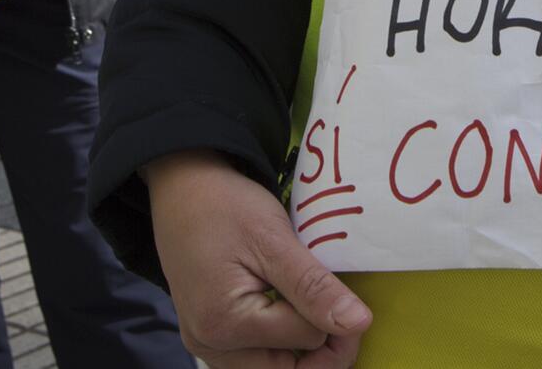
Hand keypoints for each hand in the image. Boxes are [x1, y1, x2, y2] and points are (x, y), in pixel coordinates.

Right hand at [145, 149, 370, 366]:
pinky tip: (291, 313)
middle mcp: (210, 345)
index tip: (349, 289)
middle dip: (323, 345)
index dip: (337, 318)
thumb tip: (359, 323)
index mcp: (225, 323)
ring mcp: (206, 345)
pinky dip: (280, 342)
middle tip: (340, 304)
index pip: (307, 341)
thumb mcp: (274, 240)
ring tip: (315, 307)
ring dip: (301, 347)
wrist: (182, 190)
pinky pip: (254, 358)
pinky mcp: (208, 338)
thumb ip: (314, 287)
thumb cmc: (224, 206)